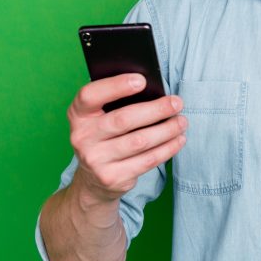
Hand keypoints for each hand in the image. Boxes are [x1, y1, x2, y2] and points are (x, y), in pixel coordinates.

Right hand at [66, 73, 186, 203]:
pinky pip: (147, 161)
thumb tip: (155, 91)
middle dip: (155, 109)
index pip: (90, 95)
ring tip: (181, 121)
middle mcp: (82, 137)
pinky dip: (167, 148)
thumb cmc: (105, 136)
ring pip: (140, 141)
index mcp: (78, 115)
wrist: (93, 180)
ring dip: (167, 130)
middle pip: (123, 120)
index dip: (116, 86)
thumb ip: (117, 102)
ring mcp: (96, 160)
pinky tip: (178, 139)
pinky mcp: (112, 178)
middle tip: (177, 102)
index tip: (142, 80)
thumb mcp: (100, 117)